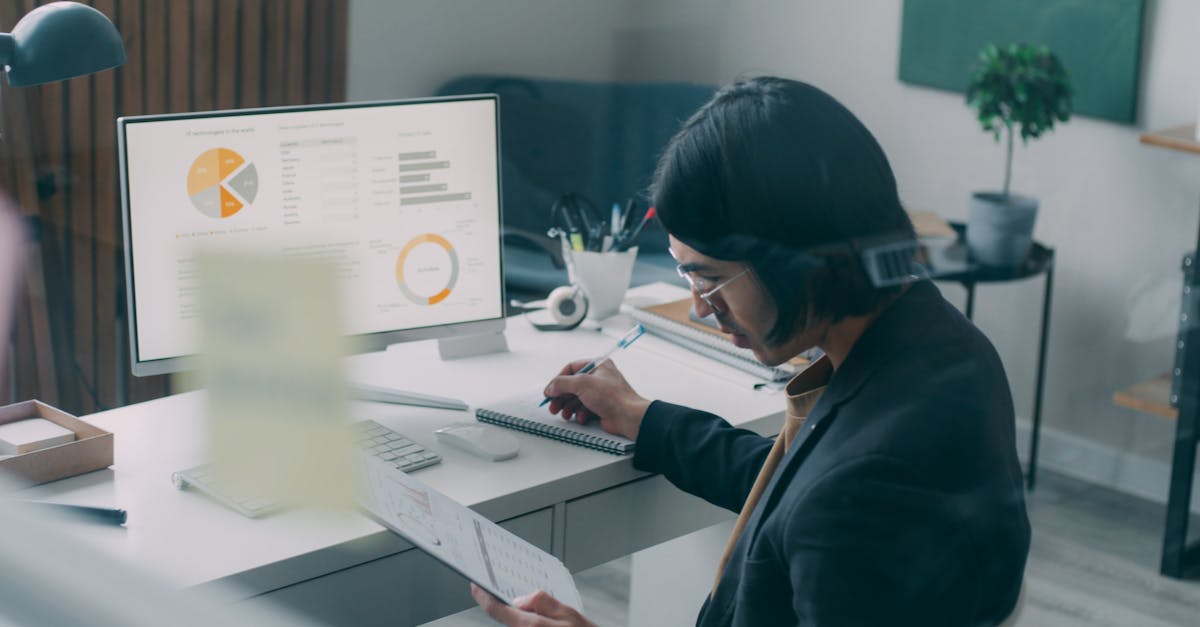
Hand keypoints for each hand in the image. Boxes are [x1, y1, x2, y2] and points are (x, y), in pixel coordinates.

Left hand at [471, 584, 596, 626]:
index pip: (498, 611)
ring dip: (521, 615)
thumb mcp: (570, 615)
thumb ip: (543, 603)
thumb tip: (520, 599)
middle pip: (506, 620)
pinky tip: (541, 618)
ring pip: (517, 625)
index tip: (475, 586)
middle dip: (506, 605)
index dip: (483, 597)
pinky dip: (527, 622)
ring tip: (534, 607)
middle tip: (510, 590)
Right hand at [543, 359, 649, 440]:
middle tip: (553, 406)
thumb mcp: (582, 384)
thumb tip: (551, 387)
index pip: (572, 368)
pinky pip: (585, 409)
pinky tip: (581, 417)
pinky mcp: (602, 407)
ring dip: (568, 407)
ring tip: (564, 414)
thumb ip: (562, 383)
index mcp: (598, 365)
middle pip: (572, 386)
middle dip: (561, 397)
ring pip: (577, 399)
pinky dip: (580, 414)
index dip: (558, 380)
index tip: (550, 390)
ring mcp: (601, 393)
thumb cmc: (613, 397)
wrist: (629, 417)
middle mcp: (599, 378)